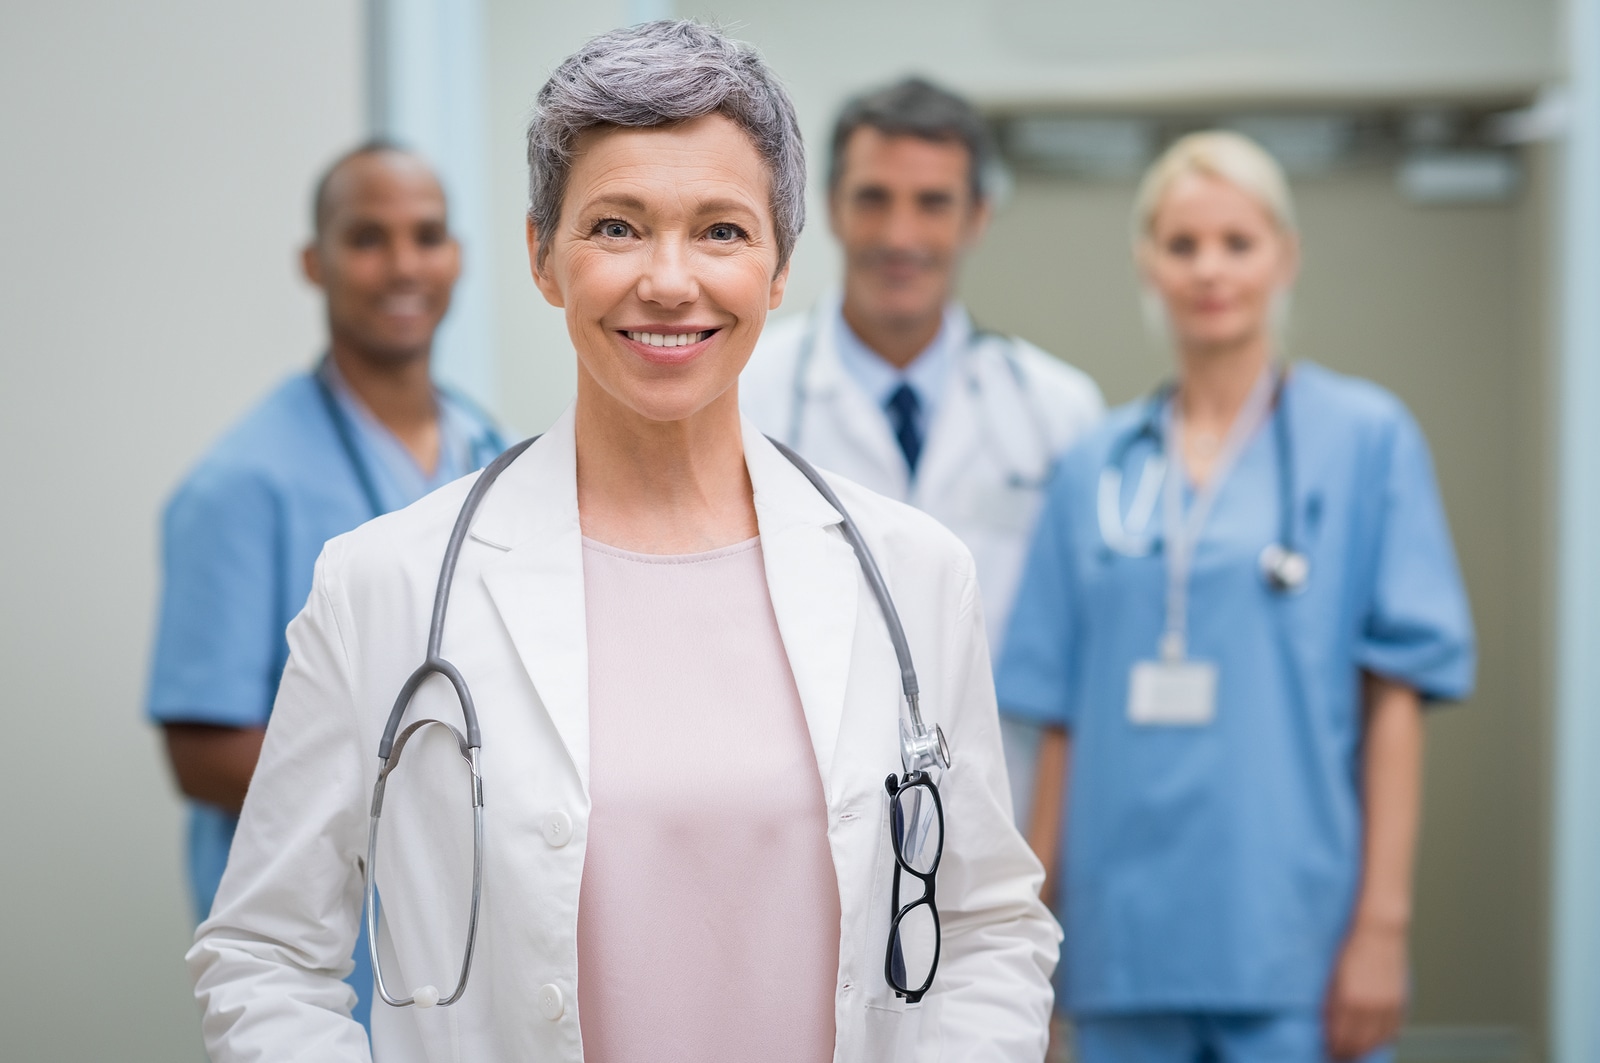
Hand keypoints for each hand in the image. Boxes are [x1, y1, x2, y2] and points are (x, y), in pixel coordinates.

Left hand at [1324, 922, 1407, 1059]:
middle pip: (1358, 1044)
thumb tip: (1326, 1027)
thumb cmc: (1351, 949)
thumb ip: (1330, 1004)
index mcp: (1349, 1000)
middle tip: (1337, 1056)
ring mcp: (1387, 1006)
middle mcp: (1370, 1006)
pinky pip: (1393, 1032)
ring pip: (1376, 1042)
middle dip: (1346, 1053)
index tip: (1326, 1053)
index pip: (1340, 1038)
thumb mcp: (1332, 977)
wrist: (1379, 932)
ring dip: (1364, 1050)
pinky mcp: (1400, 1003)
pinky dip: (1383, 1041)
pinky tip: (1375, 1042)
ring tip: (1354, 1053)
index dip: (1333, 1049)